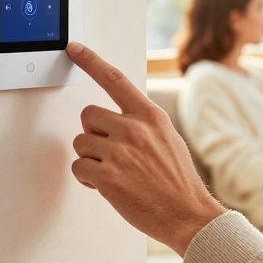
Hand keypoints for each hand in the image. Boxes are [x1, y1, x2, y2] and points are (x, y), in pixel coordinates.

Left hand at [66, 41, 224, 255]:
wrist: (188, 214)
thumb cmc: (177, 182)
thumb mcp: (168, 140)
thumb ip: (142, 125)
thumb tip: (116, 121)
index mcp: (150, 116)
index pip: (115, 80)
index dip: (91, 61)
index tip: (73, 48)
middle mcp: (134, 128)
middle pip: (88, 115)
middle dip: (93, 134)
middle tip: (111, 153)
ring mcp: (120, 152)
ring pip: (80, 142)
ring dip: (91, 159)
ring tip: (115, 173)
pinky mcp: (107, 176)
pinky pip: (79, 167)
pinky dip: (88, 179)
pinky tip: (108, 186)